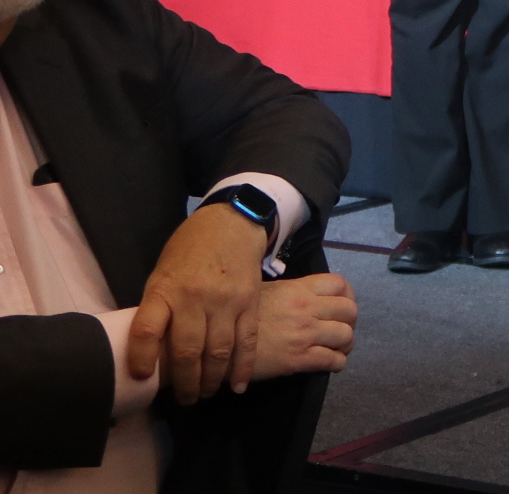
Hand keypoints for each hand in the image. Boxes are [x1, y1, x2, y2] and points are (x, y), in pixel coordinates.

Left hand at [129, 203, 268, 404]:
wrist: (232, 224)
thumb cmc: (189, 250)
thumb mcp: (162, 273)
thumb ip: (159, 307)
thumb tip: (152, 348)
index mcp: (165, 290)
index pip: (147, 329)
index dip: (142, 357)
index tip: (142, 376)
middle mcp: (195, 298)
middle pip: (187, 350)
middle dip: (185, 383)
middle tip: (184, 400)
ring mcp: (226, 302)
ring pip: (219, 352)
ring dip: (211, 380)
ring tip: (204, 394)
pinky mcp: (250, 303)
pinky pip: (247, 341)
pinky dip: (242, 368)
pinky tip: (236, 387)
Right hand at [246, 273, 357, 386]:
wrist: (217, 344)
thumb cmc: (236, 317)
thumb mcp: (263, 292)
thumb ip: (289, 292)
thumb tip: (305, 296)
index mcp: (299, 289)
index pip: (340, 285)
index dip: (346, 296)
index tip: (340, 307)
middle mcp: (307, 308)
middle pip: (350, 311)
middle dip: (348, 322)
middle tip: (338, 331)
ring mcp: (305, 334)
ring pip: (346, 336)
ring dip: (345, 344)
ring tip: (336, 349)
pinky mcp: (299, 359)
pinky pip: (333, 360)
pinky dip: (337, 363)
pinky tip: (330, 364)